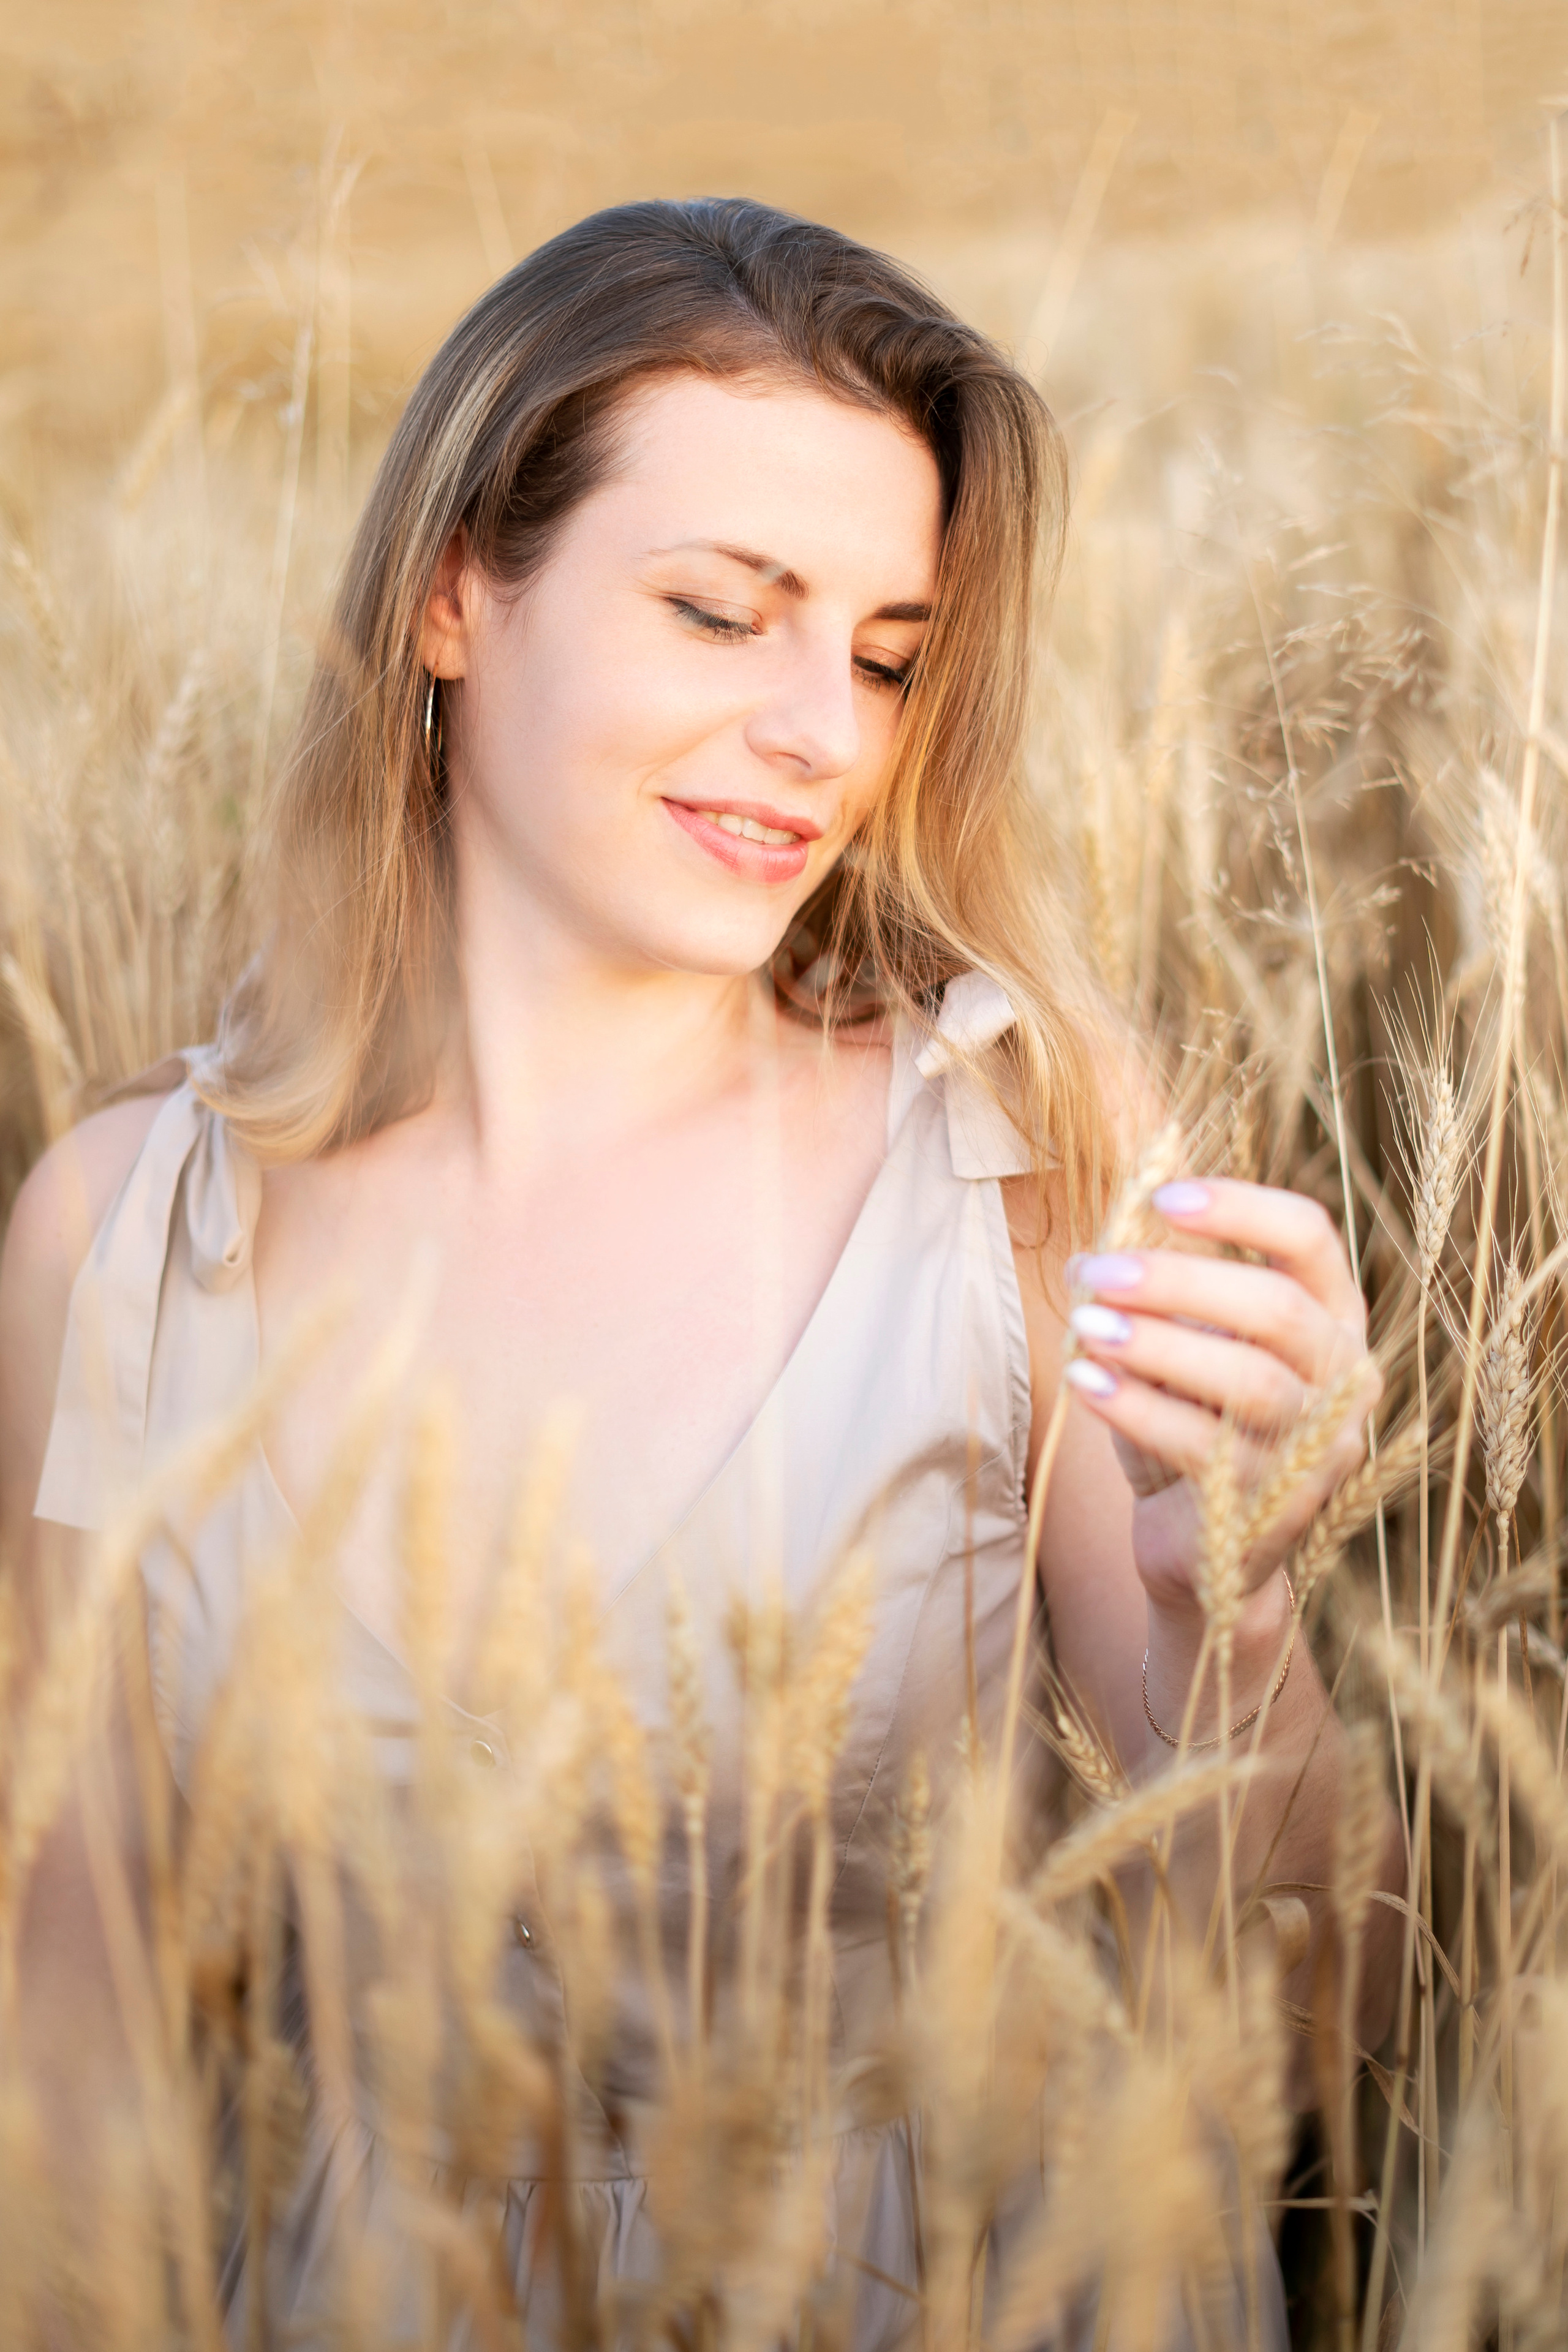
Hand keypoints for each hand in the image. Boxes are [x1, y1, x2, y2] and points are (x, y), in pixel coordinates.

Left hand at [1063, 1179, 1379, 1620]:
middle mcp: (1344, 1374)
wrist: (1200, 1539)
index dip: (1240, 1207)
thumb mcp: (1176, 1345)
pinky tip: (1084, 1382)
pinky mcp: (1279, 1505)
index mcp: (1330, 1311)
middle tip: (1099, 1273)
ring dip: (1157, 1345)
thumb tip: (1086, 1257)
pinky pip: (1209, 1447)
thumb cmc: (1191, 1418)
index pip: (1308, 1236)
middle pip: (1277, 1308)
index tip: (1161, 1197)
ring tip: (1085, 1326)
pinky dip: (1138, 1409)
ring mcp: (1321, 1445)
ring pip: (1250, 1381)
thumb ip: (1150, 1298)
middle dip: (1180, 1282)